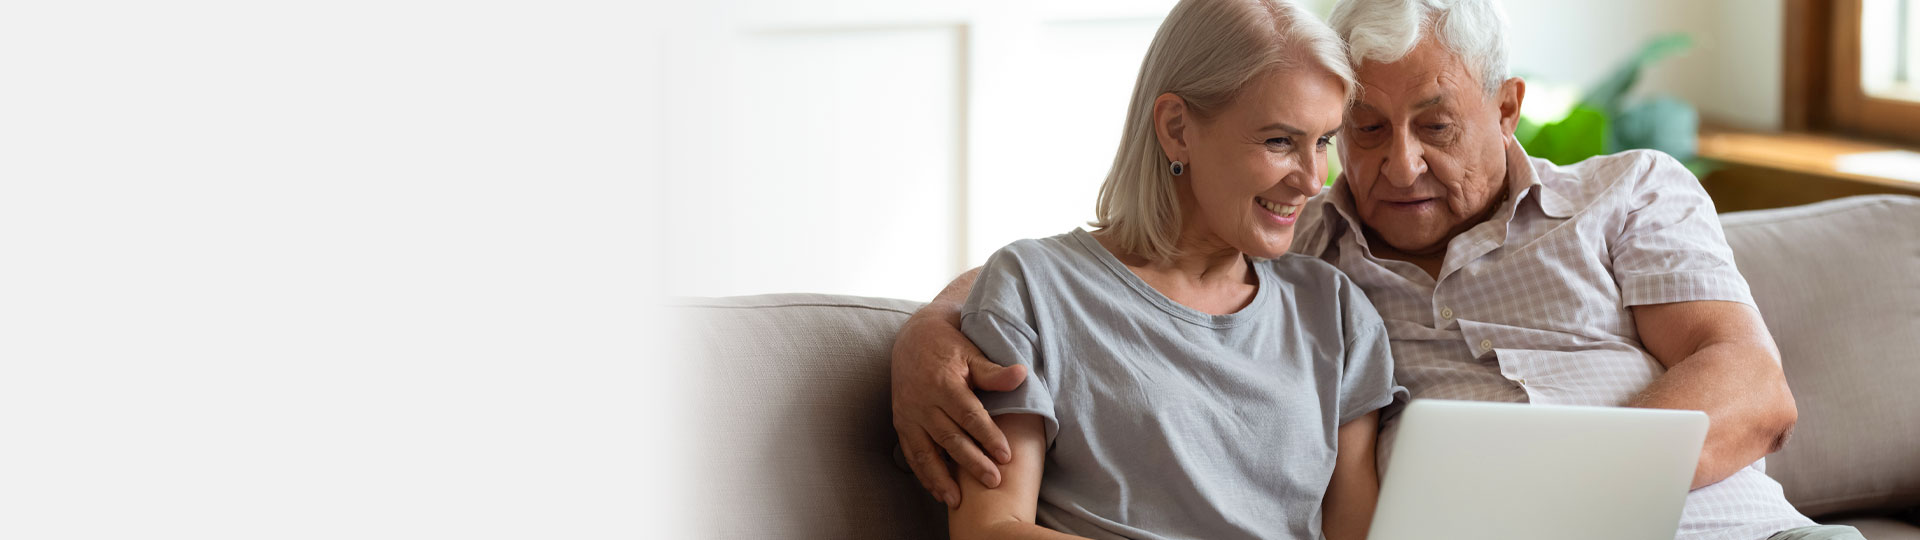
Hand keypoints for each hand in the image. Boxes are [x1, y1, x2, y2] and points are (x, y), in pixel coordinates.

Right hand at [890, 307, 1027, 508]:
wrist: (912, 338)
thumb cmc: (949, 346)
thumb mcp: (971, 352)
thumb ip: (993, 371)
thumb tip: (1021, 375)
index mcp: (943, 383)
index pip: (969, 415)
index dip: (988, 436)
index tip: (1006, 456)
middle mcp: (923, 402)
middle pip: (949, 438)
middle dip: (971, 463)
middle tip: (993, 482)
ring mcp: (909, 415)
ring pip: (926, 452)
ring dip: (942, 478)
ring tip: (958, 501)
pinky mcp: (901, 423)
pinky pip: (912, 454)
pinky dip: (924, 475)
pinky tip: (938, 492)